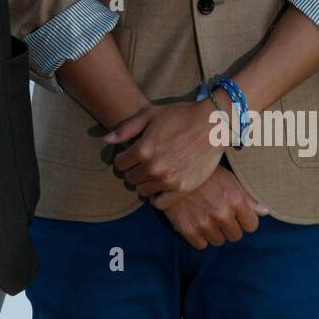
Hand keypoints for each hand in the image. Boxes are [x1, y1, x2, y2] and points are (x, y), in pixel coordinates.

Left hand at [104, 98, 224, 205]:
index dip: (123, 157)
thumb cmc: (180, 116)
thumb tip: (106, 140)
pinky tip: (160, 187)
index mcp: (142, 149)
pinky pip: (159, 203)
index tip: (131, 154)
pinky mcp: (182, 189)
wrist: (212, 125)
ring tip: (152, 173)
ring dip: (144, 182)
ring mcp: (168, 180)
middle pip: (130, 178)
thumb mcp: (150, 114)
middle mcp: (153, 167)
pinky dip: (156, 197)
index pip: (119, 163)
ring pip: (142, 190)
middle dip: (133, 170)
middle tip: (142, 163)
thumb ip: (126, 128)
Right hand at [158, 164, 269, 248]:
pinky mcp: (188, 229)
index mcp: (236, 200)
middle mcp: (223, 214)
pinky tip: (194, 221)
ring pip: (218, 241)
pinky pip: (201, 245)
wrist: (172, 171)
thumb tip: (265, 212)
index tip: (235, 213)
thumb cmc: (204, 173)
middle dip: (228, 226)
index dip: (244, 219)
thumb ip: (247, 197)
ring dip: (213, 231)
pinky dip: (198, 236)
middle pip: (235, 235)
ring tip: (204, 215)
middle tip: (216, 212)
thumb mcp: (228, 179)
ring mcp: (205, 223)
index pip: (251, 226)